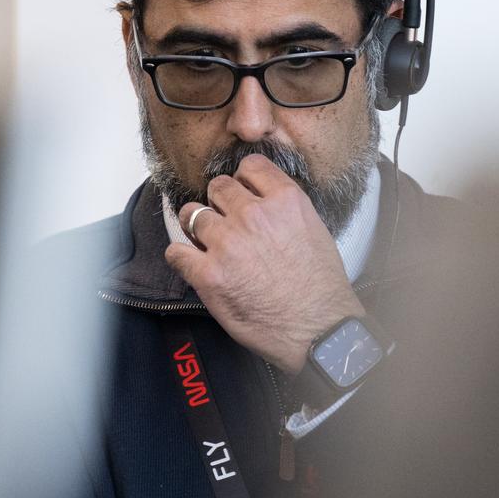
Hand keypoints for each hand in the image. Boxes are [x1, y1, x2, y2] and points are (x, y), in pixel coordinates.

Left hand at [164, 154, 363, 374]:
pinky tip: (193, 264)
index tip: (242, 192)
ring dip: (196, 227)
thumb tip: (261, 202)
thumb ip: (285, 210)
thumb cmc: (322, 289)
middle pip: (218, 187)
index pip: (250, 166)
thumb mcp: (315, 230)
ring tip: (206, 243)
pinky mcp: (208, 274)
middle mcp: (253, 215)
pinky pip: (176, 252)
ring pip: (192, 214)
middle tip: (225, 222)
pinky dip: (181, 257)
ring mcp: (227, 243)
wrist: (319, 331)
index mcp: (285, 201)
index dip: (243, 179)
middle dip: (219, 202)